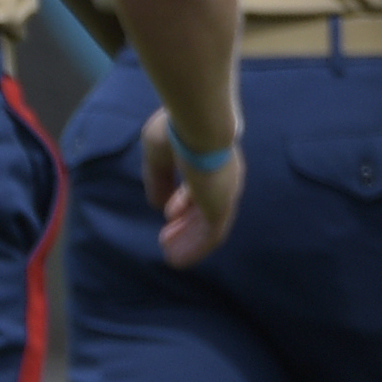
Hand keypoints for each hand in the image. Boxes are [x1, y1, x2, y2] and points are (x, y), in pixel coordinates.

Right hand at [138, 108, 241, 266]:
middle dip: (186, 225)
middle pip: (205, 209)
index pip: (200, 186)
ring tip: (171, 256)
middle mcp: (222, 179)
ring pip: (208, 226)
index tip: (168, 213)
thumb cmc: (177, 129)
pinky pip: (209, 236)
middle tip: (167, 238)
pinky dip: (194, 249)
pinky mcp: (220, 206)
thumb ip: (158, 179)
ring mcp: (224, 194)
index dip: (183, 202)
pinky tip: (177, 260)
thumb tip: (157, 205)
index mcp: (211, 161)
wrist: (199, 122)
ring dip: (189, 241)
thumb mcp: (158, 155)